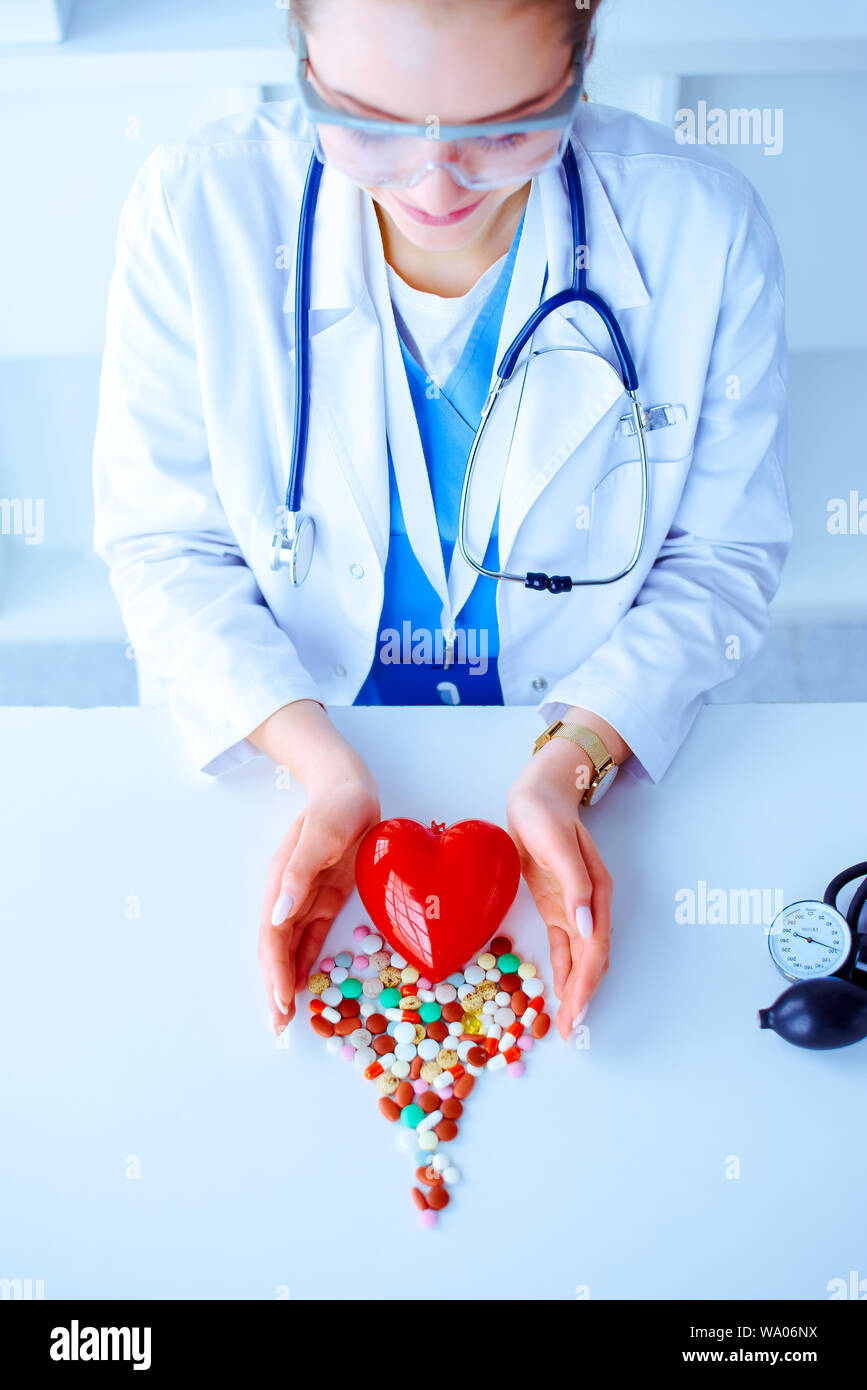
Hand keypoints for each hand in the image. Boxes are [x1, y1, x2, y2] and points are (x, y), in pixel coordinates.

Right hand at [259, 767, 380, 1035]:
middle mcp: (288, 894)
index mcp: (282, 881)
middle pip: (275, 949)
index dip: (274, 972)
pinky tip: (304, 985)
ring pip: (290, 948)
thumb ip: (298, 872)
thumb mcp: (321, 833)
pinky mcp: (326, 897)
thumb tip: (277, 915)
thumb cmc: (337, 804)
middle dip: (274, 988)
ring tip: (285, 1018)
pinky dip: (305, 962)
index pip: (272, 936)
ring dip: (286, 981)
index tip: (281, 1002)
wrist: (351, 786)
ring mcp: (306, 896)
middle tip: (278, 1028)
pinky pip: (310, 936)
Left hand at [506, 738, 612, 1038]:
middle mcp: (590, 905)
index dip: (586, 983)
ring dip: (574, 989)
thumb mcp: (558, 844)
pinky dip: (562, 970)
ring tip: (566, 1022)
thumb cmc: (546, 814)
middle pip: (591, 960)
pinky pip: (563, 946)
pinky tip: (558, 992)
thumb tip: (585, 926)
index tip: (577, 1012)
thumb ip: (575, 885)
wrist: (537, 794)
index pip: (594, 948)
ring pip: (579, 958)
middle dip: (583, 996)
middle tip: (569, 1031)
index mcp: (597, 891)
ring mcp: (574, 907)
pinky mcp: (557, 905)